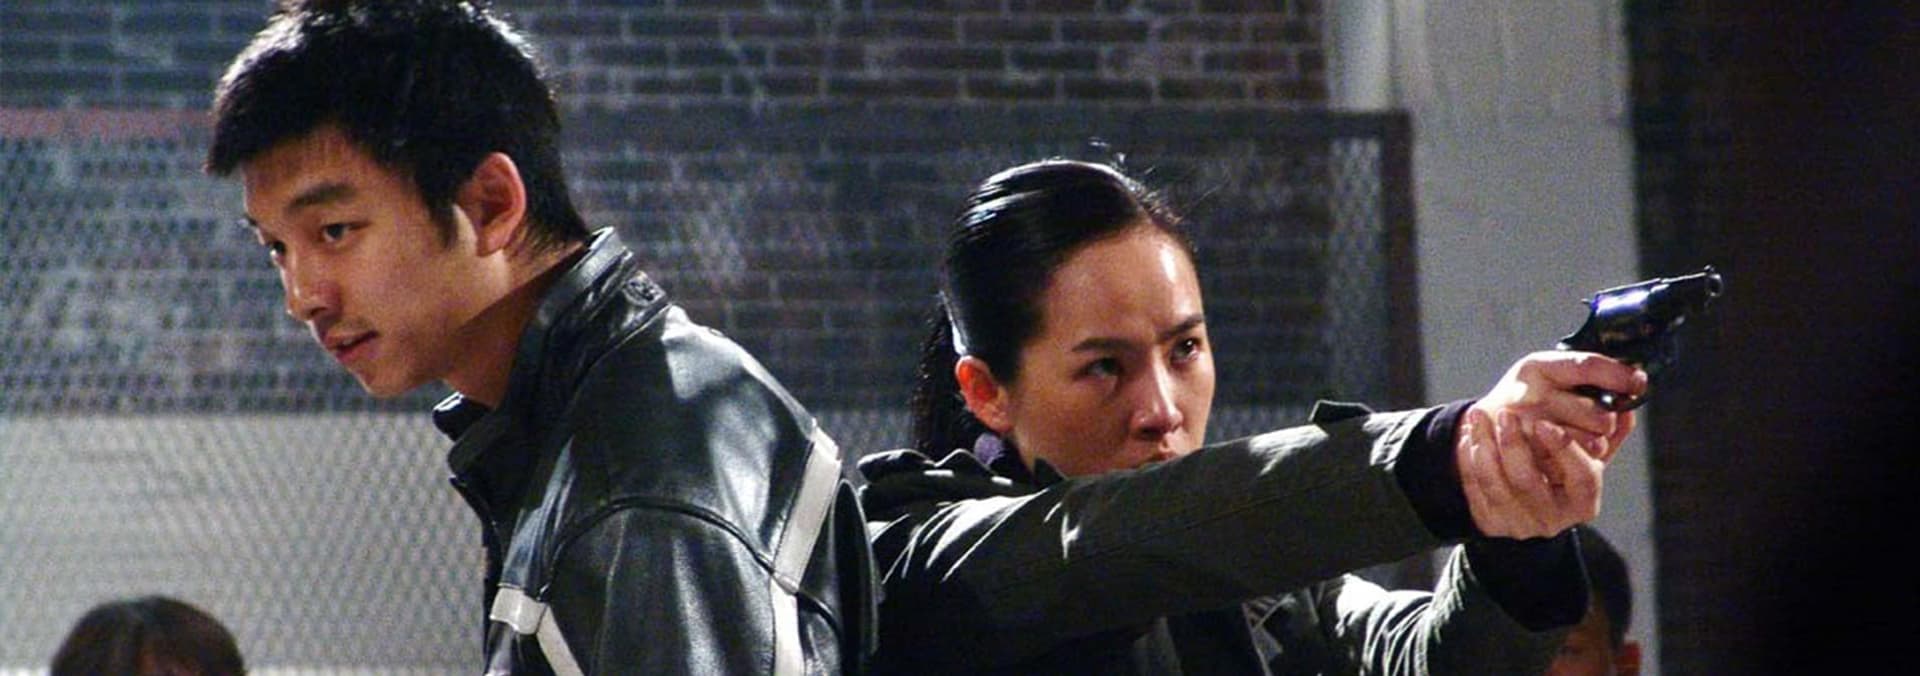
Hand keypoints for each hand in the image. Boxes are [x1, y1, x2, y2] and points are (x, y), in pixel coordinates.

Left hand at [1456, 352, 1646, 537]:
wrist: (1524, 495)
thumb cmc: (1561, 463)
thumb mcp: (1590, 450)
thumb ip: (1610, 428)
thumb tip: (1629, 401)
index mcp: (1585, 499)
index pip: (1583, 477)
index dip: (1565, 450)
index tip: (1546, 424)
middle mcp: (1554, 516)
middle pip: (1531, 482)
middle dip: (1515, 445)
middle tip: (1505, 412)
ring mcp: (1521, 522)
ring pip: (1498, 484)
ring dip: (1486, 445)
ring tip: (1478, 414)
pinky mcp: (1493, 521)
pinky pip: (1477, 488)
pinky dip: (1471, 458)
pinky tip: (1470, 434)